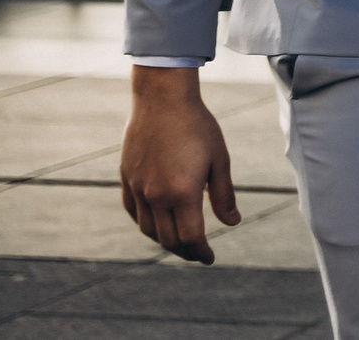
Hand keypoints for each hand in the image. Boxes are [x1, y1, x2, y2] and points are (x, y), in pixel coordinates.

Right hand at [118, 66, 238, 262]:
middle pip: (168, 239)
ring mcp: (138, 188)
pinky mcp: (127, 179)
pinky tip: (157, 223)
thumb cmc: (197, 126)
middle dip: (185, 251)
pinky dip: (145, 224)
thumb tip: (232, 223)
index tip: (210, 258)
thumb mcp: (219, 160)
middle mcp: (156, 196)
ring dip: (164, 241)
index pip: (190, 238)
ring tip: (180, 241)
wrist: (162, 100)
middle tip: (198, 253)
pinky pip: (133, 212)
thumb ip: (223, 195)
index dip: (200, 252)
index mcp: (182, 193)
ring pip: (148, 230)